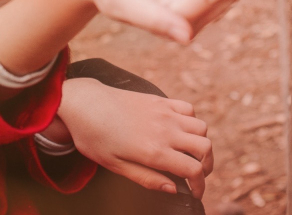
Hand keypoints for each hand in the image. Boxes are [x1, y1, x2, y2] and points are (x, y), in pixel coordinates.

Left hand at [56, 78, 213, 197]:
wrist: (84, 103)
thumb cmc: (94, 137)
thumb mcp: (116, 166)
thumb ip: (147, 179)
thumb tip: (174, 189)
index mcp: (154, 151)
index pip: (193, 170)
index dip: (200, 185)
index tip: (195, 192)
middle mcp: (165, 130)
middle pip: (205, 148)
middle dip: (206, 166)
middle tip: (197, 175)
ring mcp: (164, 112)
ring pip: (201, 128)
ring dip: (200, 143)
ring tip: (190, 154)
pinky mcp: (160, 100)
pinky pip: (189, 109)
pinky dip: (191, 122)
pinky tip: (180, 130)